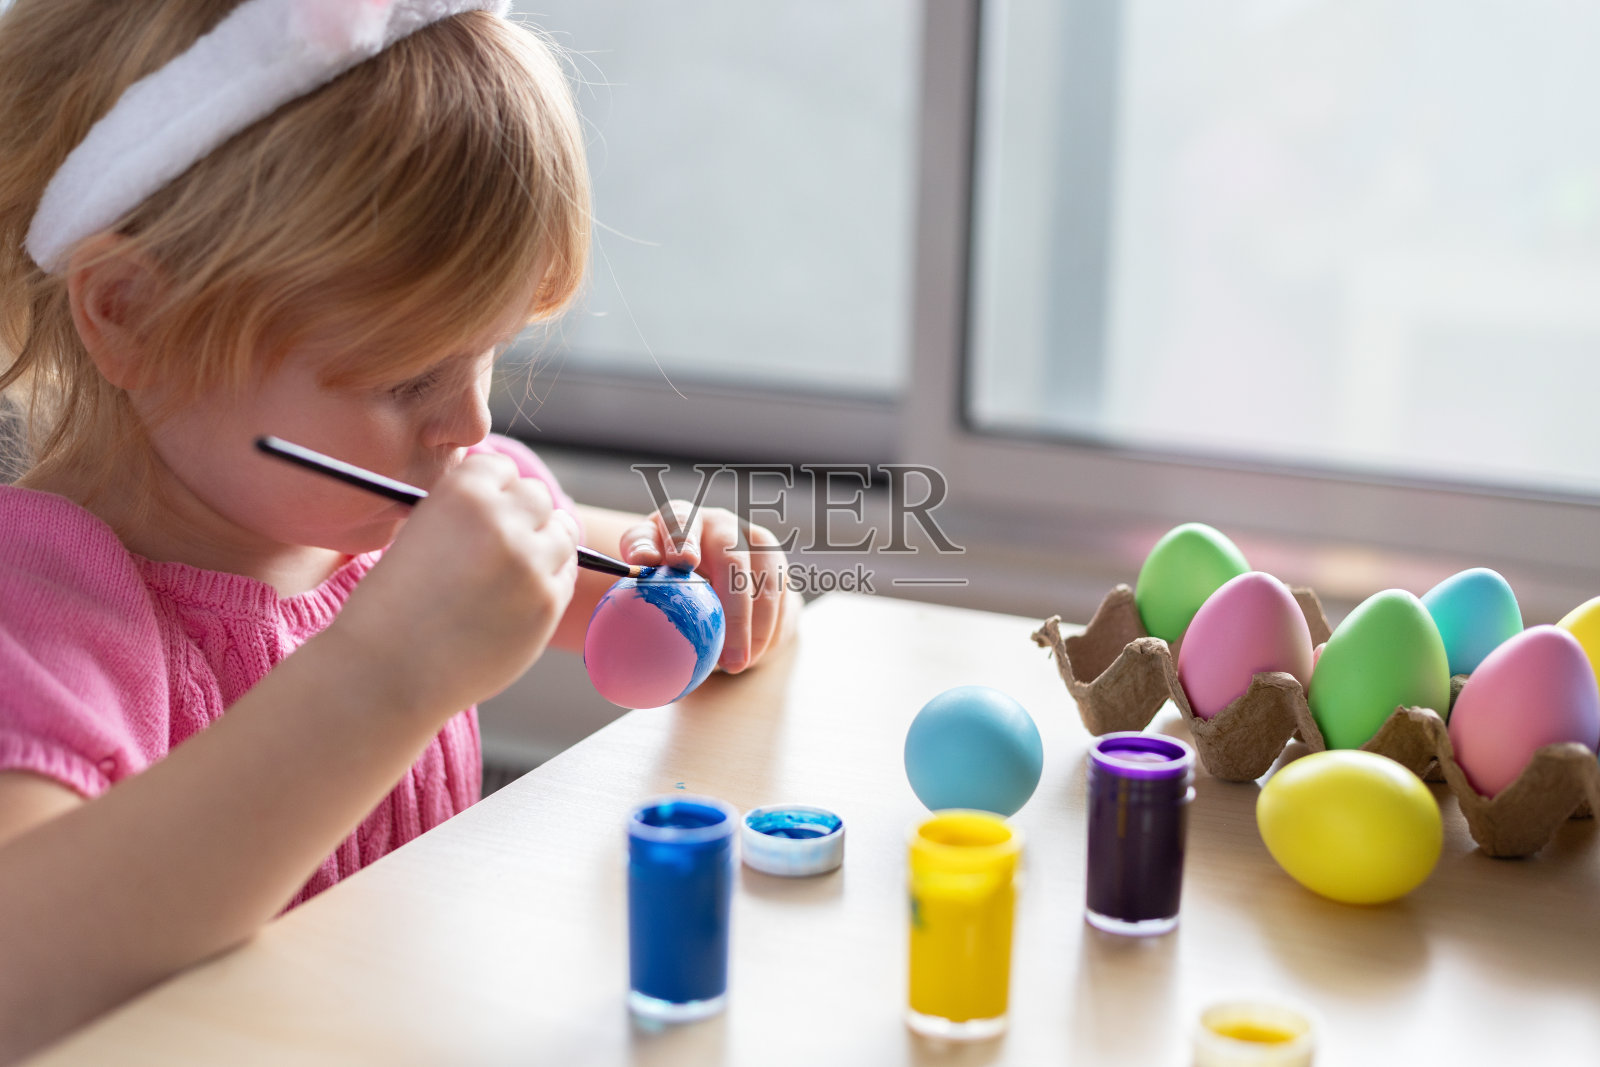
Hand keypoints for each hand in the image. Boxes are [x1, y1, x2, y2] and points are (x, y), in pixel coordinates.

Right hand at [333, 453, 579, 716]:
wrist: (388, 671)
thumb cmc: (392, 607)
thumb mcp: (417, 534)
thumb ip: (464, 513)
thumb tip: (506, 504)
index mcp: (463, 493)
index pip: (501, 467)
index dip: (492, 488)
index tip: (485, 509)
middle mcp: (503, 520)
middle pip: (537, 496)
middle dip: (521, 514)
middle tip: (500, 543)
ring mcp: (531, 563)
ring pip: (562, 532)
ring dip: (543, 543)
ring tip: (511, 570)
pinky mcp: (548, 603)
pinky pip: (565, 574)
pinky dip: (549, 579)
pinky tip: (517, 597)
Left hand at [619, 502, 796, 672]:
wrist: (703, 575)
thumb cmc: (662, 573)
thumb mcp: (643, 563)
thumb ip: (639, 558)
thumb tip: (639, 564)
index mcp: (684, 518)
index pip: (682, 522)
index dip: (684, 540)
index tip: (683, 563)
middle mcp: (724, 526)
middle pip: (734, 560)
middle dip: (734, 610)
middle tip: (728, 655)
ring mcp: (756, 543)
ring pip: (768, 583)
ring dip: (758, 629)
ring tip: (740, 664)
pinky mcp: (778, 567)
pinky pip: (784, 600)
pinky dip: (772, 631)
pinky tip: (755, 656)